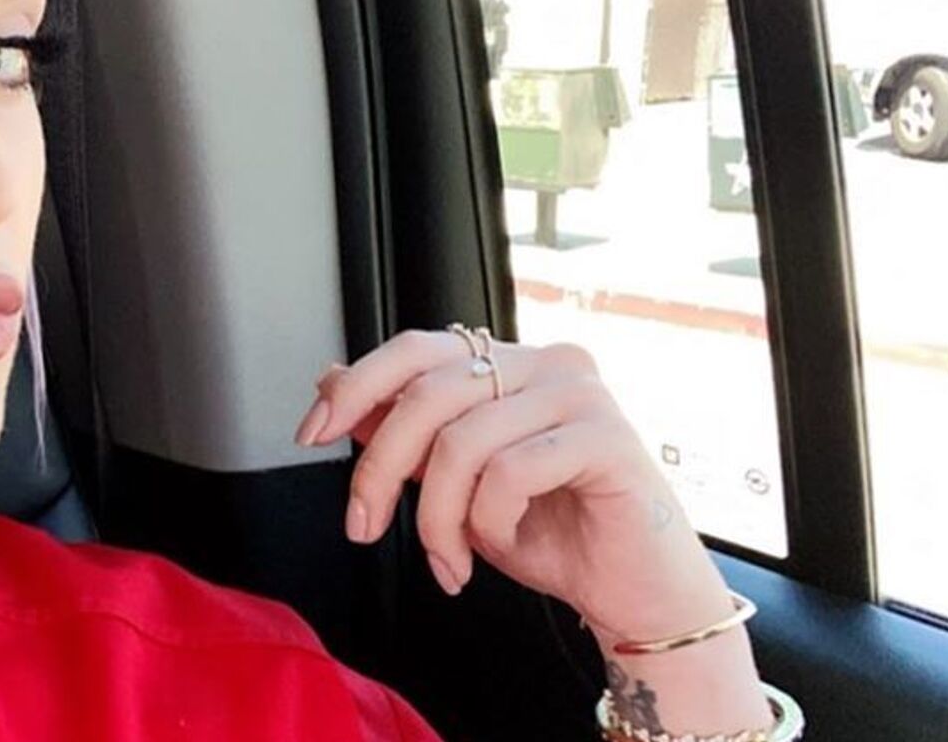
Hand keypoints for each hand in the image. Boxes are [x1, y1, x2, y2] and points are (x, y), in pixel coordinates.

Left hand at [294, 328, 734, 646]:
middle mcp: (546, 362)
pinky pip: (510, 472)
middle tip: (362, 528)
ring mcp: (581, 395)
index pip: (413, 349)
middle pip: (426, 395)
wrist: (636, 596)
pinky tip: (500, 546)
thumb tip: (330, 381)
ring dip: (436, 516)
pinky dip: (488, 522)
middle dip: (379, 470)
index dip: (355, 386)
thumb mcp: (454, 483)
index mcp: (508, 363)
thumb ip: (403, 431)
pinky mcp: (609, 439)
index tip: (311, 433)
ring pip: (462, 442)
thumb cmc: (551, 535)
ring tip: (448, 561)